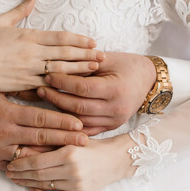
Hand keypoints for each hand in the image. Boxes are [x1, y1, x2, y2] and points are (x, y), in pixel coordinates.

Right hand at [0, 0, 103, 89]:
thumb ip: (20, 11)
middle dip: (86, 54)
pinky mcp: (25, 83)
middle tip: (102, 56)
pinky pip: (48, 83)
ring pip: (60, 68)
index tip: (92, 42)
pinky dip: (62, 83)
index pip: (60, 37)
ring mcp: (30, 69)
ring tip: (95, 68)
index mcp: (29, 36)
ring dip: (80, 68)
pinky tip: (75, 85)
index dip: (79, 40)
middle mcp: (33, 53)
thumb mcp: (1, 23)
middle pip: (65, 52)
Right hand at [0, 88, 88, 169]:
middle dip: (65, 139)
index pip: (41, 118)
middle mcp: (4, 133)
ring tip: (71, 154)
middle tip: (85, 141)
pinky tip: (47, 165)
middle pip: (41, 137)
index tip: (79, 123)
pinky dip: (31, 165)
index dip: (62, 121)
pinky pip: (15, 165)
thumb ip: (20, 92)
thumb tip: (44, 88)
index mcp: (6, 113)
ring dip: (52, 154)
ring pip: (31, 154)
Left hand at [5, 135, 135, 190]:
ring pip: (44, 186)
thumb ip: (48, 144)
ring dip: (27, 183)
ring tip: (17, 179)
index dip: (20, 164)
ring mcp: (76, 185)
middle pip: (37, 175)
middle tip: (8, 172)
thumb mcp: (70, 140)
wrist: (114, 159)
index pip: (36, 162)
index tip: (9, 164)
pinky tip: (32, 189)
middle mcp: (72, 170)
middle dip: (19, 174)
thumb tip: (23, 150)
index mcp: (69, 153)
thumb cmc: (90, 146)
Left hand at [36, 52, 155, 135]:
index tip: (47, 76)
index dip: (62, 83)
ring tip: (47, 101)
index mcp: (116, 89)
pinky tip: (58, 118)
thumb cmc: (127, 65)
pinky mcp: (111, 127)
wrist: (148, 81)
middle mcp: (116, 109)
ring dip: (61, 112)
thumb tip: (57, 67)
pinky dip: (72, 126)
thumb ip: (85, 64)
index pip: (82, 88)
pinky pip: (87, 130)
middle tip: (41, 89)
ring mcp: (114, 121)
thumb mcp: (108, 59)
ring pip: (80, 121)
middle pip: (78, 107)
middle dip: (56, 98)